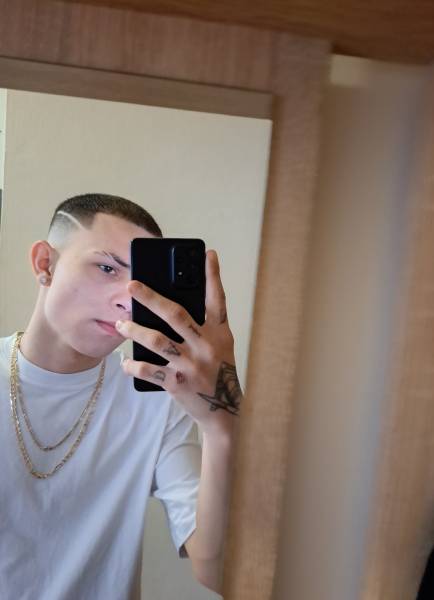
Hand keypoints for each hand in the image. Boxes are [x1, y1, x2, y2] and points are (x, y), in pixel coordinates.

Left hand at [116, 249, 241, 433]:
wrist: (223, 412)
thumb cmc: (218, 372)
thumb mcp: (220, 346)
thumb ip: (205, 326)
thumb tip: (175, 304)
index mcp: (219, 334)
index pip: (217, 300)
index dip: (213, 276)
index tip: (207, 254)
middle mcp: (206, 346)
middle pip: (176, 315)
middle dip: (152, 298)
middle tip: (132, 285)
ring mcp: (191, 365)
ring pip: (157, 341)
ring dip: (135, 330)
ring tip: (121, 322)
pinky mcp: (178, 384)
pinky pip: (149, 371)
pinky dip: (134, 365)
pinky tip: (124, 361)